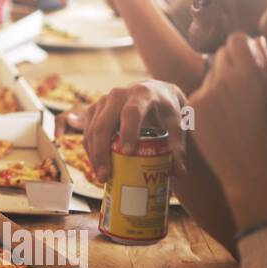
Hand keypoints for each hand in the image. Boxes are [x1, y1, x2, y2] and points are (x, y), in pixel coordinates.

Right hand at [67, 79, 189, 182]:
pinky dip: (90, 151)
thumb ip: (178, 146)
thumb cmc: (165, 109)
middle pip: (104, 124)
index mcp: (141, 95)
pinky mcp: (93, 110)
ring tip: (101, 176)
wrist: (152, 91)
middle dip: (101, 151)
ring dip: (93, 155)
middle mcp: (118, 95)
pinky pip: (87, 132)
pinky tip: (97, 166)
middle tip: (105, 175)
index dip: (128, 132)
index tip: (128, 153)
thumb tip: (179, 173)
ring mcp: (103, 102)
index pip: (131, 113)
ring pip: (92, 130)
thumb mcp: (177, 123)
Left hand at [187, 34, 266, 228]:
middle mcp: (226, 79)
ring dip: (218, 82)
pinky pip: (199, 91)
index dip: (241, 48)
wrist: (249, 164)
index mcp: (252, 74)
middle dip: (229, 65)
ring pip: (209, 73)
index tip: (244, 60)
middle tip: (239, 87)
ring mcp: (207, 92)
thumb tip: (257, 39)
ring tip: (231, 107)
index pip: (236, 39)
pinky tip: (220, 117)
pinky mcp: (193, 105)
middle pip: (220, 54)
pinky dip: (207, 100)